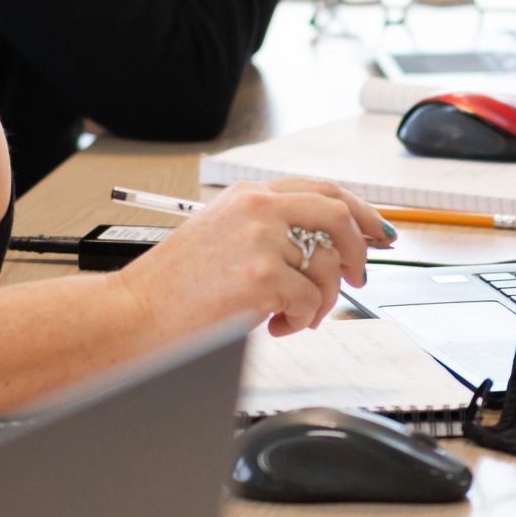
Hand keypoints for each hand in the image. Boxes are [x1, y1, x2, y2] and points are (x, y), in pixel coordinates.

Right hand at [116, 180, 386, 339]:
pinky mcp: (262, 277)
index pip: (323, 190)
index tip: (379, 231)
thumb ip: (268, 229)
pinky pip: (311, 303)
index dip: (360, 212)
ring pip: (328, 269)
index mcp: (249, 195)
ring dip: (322, 302)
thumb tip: (324, 250)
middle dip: (360, 250)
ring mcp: (261, 241)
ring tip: (294, 316)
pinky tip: (274, 326)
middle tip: (359, 278)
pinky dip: (301, 321)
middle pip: (338, 216)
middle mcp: (258, 209)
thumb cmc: (173, 284)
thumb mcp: (221, 233)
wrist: (137, 311)